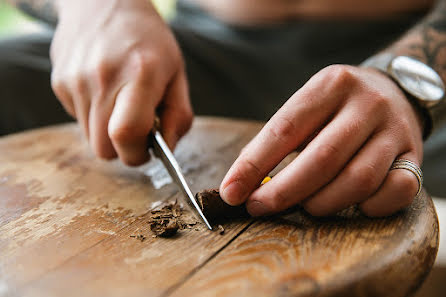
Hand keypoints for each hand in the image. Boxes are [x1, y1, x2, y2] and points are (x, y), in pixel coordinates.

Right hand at [51, 0, 192, 165]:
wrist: (104, 2)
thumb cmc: (149, 41)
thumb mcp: (177, 73)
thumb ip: (178, 115)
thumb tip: (166, 150)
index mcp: (139, 74)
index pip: (126, 134)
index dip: (137, 153)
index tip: (146, 150)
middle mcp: (102, 77)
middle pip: (103, 148)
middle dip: (122, 149)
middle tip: (136, 130)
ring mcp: (75, 79)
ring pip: (89, 137)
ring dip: (107, 132)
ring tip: (120, 103)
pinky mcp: (59, 81)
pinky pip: (78, 118)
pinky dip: (94, 115)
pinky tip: (103, 90)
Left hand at [220, 65, 423, 216]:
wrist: (394, 91)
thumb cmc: (336, 107)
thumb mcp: (306, 107)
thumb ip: (276, 141)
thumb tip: (240, 183)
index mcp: (330, 85)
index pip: (284, 129)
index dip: (253, 165)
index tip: (231, 192)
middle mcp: (367, 103)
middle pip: (321, 159)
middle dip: (283, 192)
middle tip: (259, 207)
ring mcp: (395, 130)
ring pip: (358, 181)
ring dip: (322, 204)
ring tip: (305, 206)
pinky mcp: (415, 155)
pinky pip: (396, 192)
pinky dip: (368, 207)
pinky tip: (352, 205)